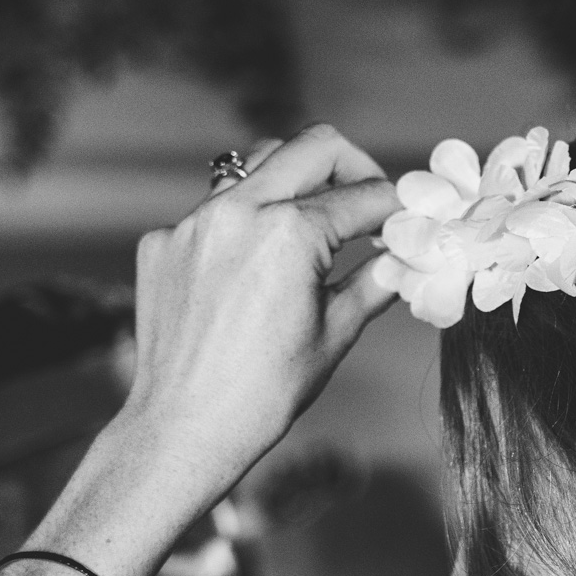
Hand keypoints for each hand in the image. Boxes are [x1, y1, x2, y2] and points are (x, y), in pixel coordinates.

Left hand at [119, 124, 401, 519]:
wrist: (183, 430)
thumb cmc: (262, 393)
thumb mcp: (337, 332)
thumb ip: (379, 279)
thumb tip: (411, 256)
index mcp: (288, 233)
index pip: (365, 195)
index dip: (400, 206)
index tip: (412, 216)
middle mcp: (237, 211)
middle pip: (314, 145)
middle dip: (354, 166)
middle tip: (371, 201)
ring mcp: (193, 223)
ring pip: (258, 163)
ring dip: (296, 181)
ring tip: (315, 222)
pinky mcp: (163, 242)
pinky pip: (214, 207)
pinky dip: (245, 222)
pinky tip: (256, 265)